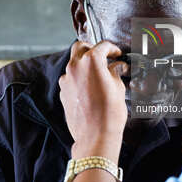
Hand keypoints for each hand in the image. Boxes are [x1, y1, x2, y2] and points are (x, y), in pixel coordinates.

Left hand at [59, 41, 127, 161]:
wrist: (95, 136)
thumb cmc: (110, 113)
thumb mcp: (118, 88)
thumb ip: (115, 72)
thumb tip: (117, 66)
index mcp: (91, 61)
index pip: (102, 46)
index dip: (112, 48)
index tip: (117, 54)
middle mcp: (75, 66)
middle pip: (80, 47)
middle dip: (92, 49)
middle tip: (103, 57)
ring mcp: (66, 79)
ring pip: (73, 63)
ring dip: (84, 64)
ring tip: (97, 74)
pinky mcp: (63, 91)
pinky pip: (70, 78)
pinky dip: (78, 77)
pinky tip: (89, 87)